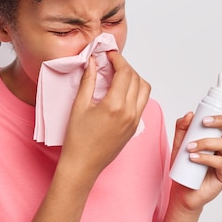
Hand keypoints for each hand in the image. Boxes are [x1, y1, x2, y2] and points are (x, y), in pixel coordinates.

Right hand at [59, 51, 150, 179]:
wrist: (83, 166)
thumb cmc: (77, 139)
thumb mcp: (79, 106)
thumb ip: (88, 81)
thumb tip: (93, 62)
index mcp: (115, 106)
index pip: (125, 73)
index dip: (118, 59)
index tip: (109, 54)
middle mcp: (130, 113)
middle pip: (137, 79)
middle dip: (126, 67)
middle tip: (112, 63)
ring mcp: (135, 121)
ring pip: (145, 90)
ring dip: (134, 78)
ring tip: (118, 76)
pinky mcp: (135, 128)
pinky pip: (142, 103)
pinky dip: (136, 91)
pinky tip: (120, 91)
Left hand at [170, 83, 221, 210]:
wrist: (182, 191)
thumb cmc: (183, 166)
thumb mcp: (178, 142)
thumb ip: (182, 127)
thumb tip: (190, 114)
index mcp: (216, 134)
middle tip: (205, 121)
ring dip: (207, 142)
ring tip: (189, 148)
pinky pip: (221, 162)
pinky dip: (206, 158)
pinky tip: (193, 158)